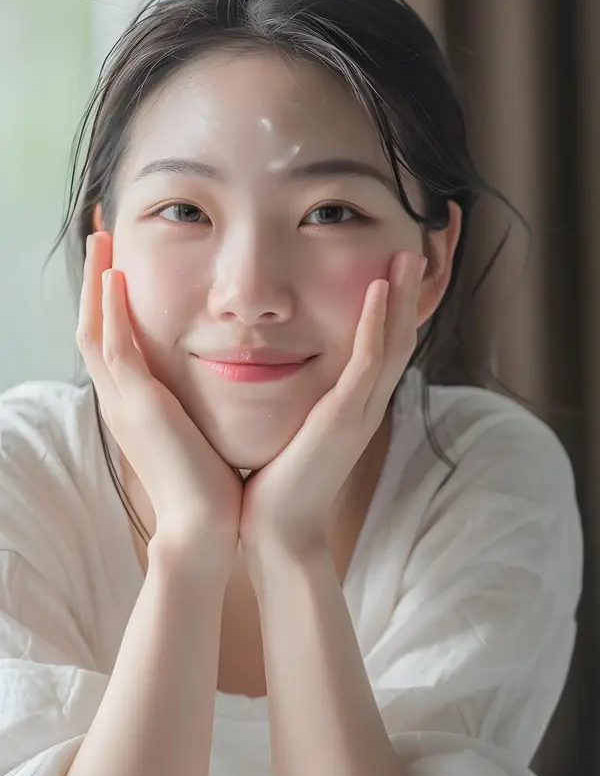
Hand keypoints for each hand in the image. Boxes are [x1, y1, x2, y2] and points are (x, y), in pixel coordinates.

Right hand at [76, 231, 242, 568]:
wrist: (206, 527)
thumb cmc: (208, 482)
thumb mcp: (195, 428)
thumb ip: (193, 400)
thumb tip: (215, 375)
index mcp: (134, 401)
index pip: (111, 336)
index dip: (108, 296)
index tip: (117, 258)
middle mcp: (120, 397)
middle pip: (92, 323)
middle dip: (94, 277)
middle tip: (98, 231)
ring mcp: (124, 401)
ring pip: (95, 327)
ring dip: (96, 281)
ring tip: (101, 237)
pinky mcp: (139, 406)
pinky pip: (116, 349)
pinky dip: (112, 311)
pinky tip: (116, 276)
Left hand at [238, 250, 426, 573]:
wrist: (273, 529)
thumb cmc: (274, 477)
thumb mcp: (291, 420)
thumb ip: (295, 391)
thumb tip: (270, 357)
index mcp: (354, 399)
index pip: (385, 340)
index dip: (396, 302)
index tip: (399, 261)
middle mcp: (366, 401)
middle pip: (401, 334)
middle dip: (410, 291)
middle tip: (418, 246)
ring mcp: (360, 409)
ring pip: (393, 341)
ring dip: (400, 296)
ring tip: (407, 253)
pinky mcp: (345, 419)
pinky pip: (368, 363)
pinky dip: (376, 324)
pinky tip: (376, 289)